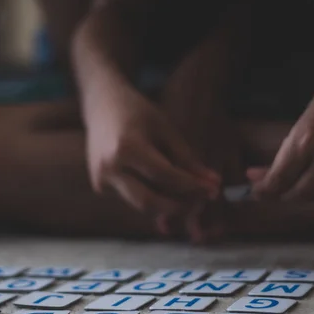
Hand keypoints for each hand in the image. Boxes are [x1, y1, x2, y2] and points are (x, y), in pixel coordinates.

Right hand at [86, 87, 219, 217]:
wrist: (101, 106)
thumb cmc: (137, 112)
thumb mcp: (166, 130)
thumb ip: (187, 159)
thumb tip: (213, 183)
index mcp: (126, 148)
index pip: (165, 177)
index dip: (191, 186)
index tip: (212, 189)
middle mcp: (109, 168)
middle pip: (148, 202)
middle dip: (178, 207)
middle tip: (201, 203)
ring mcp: (101, 180)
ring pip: (140, 205)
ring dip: (167, 205)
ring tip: (188, 196)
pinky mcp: (100, 187)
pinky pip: (132, 199)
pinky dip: (152, 197)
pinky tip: (165, 190)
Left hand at [253, 70, 313, 200]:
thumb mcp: (303, 123)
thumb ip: (285, 153)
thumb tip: (257, 176)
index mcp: (307, 141)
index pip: (279, 179)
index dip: (265, 190)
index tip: (256, 193)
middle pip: (300, 194)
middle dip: (284, 196)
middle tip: (277, 191)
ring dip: (307, 192)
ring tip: (301, 180)